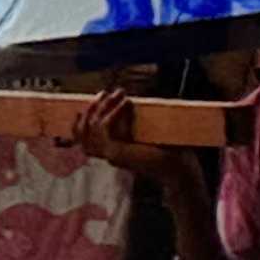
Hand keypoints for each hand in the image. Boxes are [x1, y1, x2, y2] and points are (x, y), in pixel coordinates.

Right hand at [72, 86, 193, 198]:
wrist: (178, 167)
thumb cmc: (165, 149)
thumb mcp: (142, 132)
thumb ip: (129, 122)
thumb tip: (122, 98)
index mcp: (111, 152)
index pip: (82, 136)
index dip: (83, 117)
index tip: (95, 99)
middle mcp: (107, 155)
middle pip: (80, 132)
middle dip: (90, 109)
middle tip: (104, 93)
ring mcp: (109, 156)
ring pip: (90, 129)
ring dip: (102, 107)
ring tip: (117, 94)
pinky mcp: (115, 154)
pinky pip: (104, 130)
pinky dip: (112, 113)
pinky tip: (125, 103)